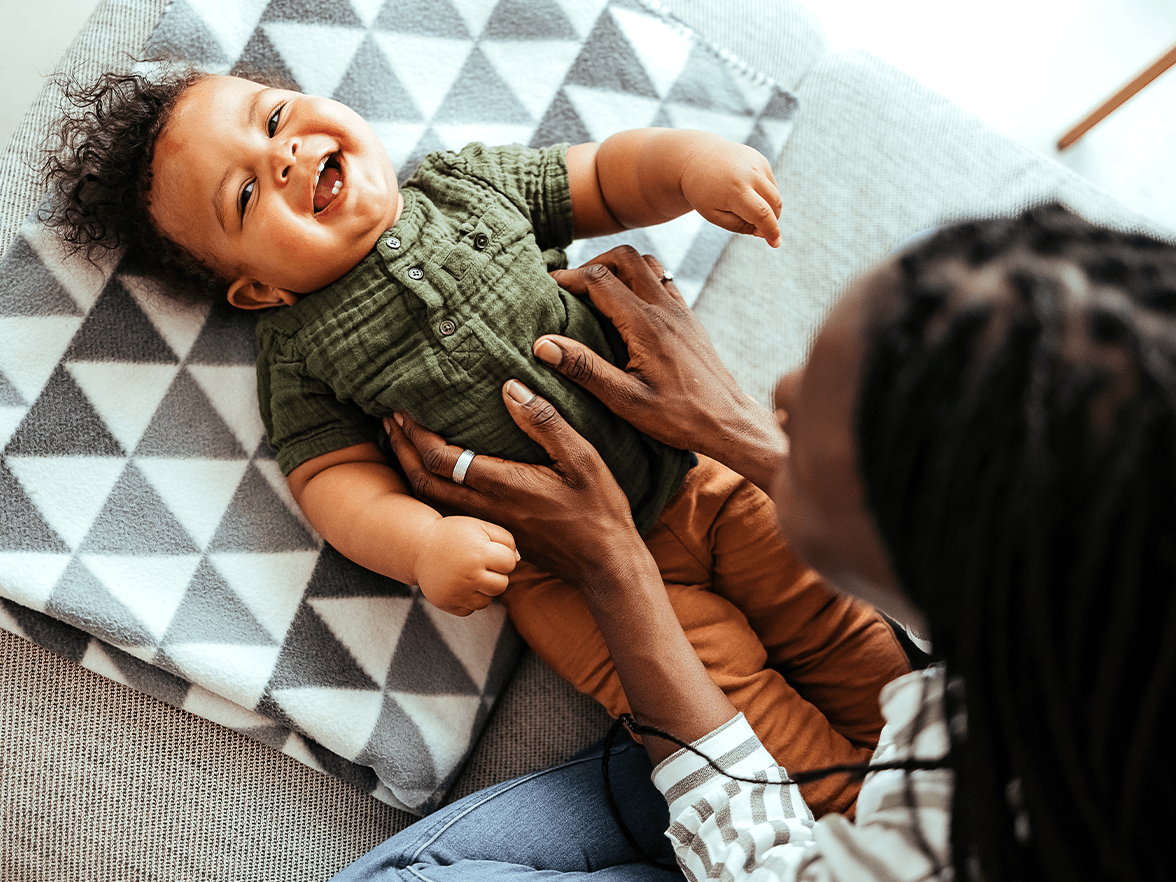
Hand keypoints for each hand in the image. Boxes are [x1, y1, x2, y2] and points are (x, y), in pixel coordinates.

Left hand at [384, 384, 648, 591]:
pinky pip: (447, 512)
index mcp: (502, 485)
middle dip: (402, 449)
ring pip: (431, 500)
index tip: (404, 408)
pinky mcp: (494, 534)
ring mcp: (488, 525)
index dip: (416, 433)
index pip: (440, 458)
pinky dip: (429, 489)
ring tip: (400, 443)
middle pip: (424, 481)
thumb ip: (543, 422)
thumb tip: (509, 388)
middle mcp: (486, 508)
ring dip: (409, 470)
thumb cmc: (598, 509)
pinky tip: (433, 475)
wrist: (605, 564)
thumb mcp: (581, 458)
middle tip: (389, 420)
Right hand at [414, 516, 517, 615]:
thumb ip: (505, 539)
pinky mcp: (447, 604)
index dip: (502, 556)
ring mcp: (457, 592)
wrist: (419, 547)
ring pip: (487, 601)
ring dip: (483, 589)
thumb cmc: (454, 534)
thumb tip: (517, 560)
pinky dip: (468, 600)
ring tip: (469, 574)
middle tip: (481, 564)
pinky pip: (470, 610)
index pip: (509, 563)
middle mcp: (469, 575)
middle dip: (496, 575)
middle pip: (502, 585)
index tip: (489, 551)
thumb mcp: (480, 526)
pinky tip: (459, 585)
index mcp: (479, 553)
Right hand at [544, 246, 785, 491]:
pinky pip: (665, 281)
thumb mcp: (625, 400)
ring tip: (598, 291)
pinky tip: (629, 306)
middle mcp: (665, 309)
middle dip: (593, 263)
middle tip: (572, 286)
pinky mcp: (690, 320)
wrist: (728, 423)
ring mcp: (681, 311)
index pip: (599, 279)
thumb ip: (585, 369)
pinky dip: (641, 280)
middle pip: (625, 257)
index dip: (568, 277)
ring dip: (620, 267)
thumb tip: (544, 344)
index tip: (547, 287)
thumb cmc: (679, 417)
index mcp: (645, 325)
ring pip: (648, 264)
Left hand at [680, 137, 780, 246]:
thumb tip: (763, 233)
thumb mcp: (713, 215)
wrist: (696, 158)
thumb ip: (738, 226)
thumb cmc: (703, 192)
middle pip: (774, 204)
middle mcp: (749, 174)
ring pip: (774, 194)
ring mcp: (757, 163)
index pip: (762, 214)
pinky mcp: (760, 159)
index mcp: (735, 190)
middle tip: (758, 228)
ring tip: (745, 207)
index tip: (776, 243)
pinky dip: (765, 194)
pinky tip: (746, 193)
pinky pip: (770, 183)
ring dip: (768, 207)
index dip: (771, 230)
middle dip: (772, 220)